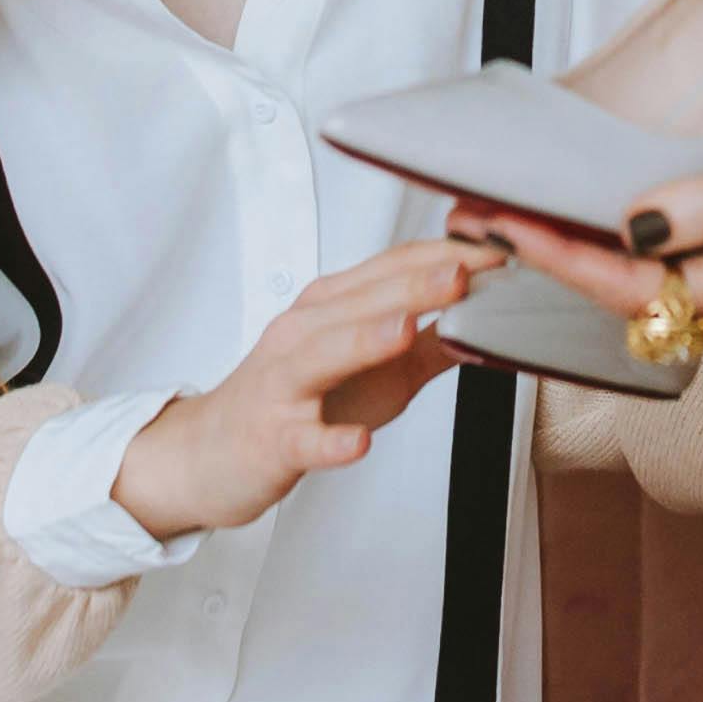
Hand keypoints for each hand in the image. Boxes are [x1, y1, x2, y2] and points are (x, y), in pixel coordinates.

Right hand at [114, 237, 494, 541]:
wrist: (207, 453)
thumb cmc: (291, 403)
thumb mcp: (370, 371)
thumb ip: (426, 346)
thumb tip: (488, 321)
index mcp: (329, 308)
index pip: (390, 268)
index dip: (443, 256)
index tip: (496, 248)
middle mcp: (303, 334)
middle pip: (362, 301)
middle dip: (416, 283)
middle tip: (467, 269)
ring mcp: (284, 385)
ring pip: (325, 356)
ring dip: (366, 340)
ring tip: (407, 329)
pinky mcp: (273, 438)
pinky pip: (302, 438)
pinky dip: (330, 440)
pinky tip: (357, 442)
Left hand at [472, 100, 702, 350]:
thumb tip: (634, 225)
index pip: (629, 283)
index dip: (558, 254)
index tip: (498, 224)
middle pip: (621, 298)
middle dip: (546, 258)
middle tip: (467, 220)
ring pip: (636, 295)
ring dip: (570, 258)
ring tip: (500, 219)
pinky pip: (660, 285)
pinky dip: (610, 258)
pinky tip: (569, 227)